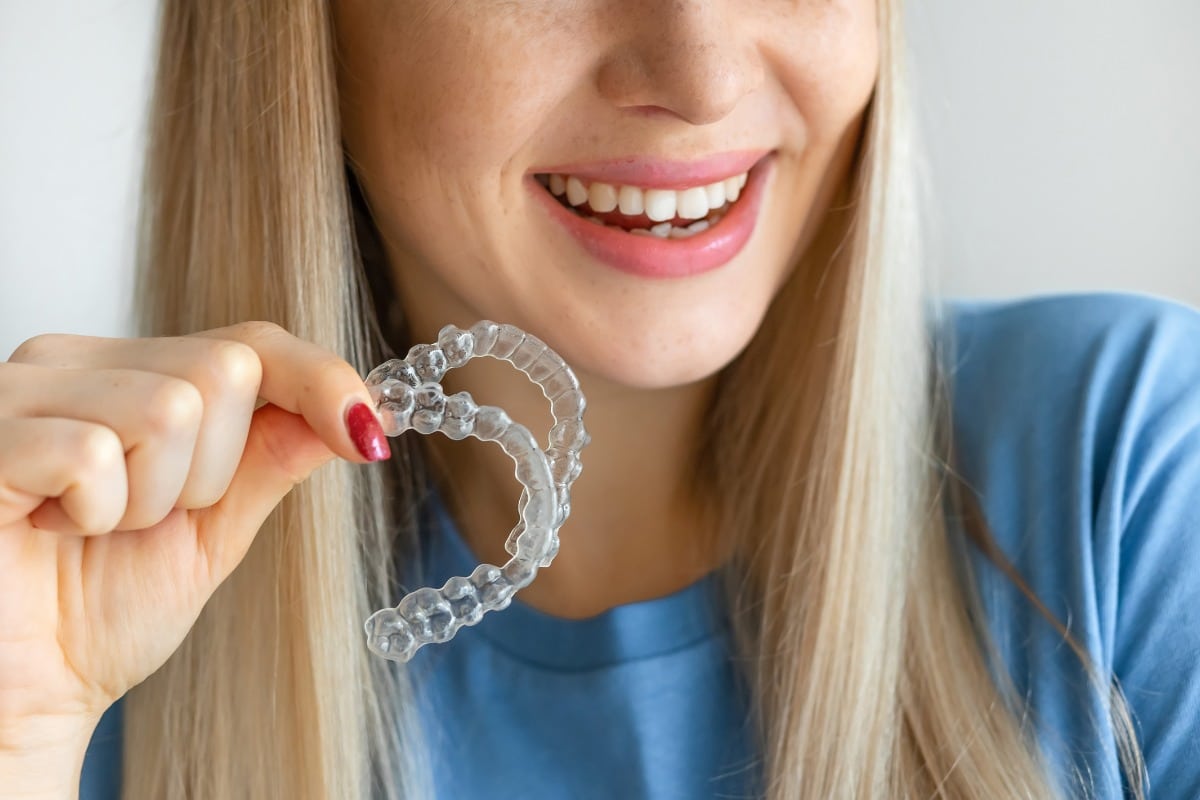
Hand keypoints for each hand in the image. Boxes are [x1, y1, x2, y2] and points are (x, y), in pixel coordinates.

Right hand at [0, 322, 388, 783]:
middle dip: (211, 472)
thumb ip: (273, 457)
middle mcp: (78, 363)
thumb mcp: (214, 528)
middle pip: (223, 368)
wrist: (25, 690)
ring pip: (168, 408)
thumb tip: (362, 411)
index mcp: (135, 376)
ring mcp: (25, 389)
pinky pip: (93, 451)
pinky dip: (96, 512)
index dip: (321, 381)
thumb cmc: (98, 610)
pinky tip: (54, 530)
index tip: (371, 435)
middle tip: (146, 520)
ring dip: (152, 500)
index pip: (252, 342)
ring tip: (94, 529)